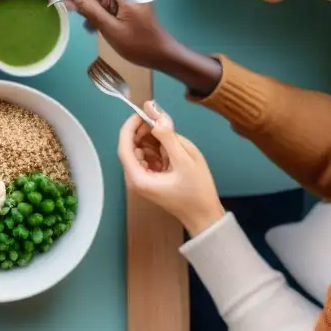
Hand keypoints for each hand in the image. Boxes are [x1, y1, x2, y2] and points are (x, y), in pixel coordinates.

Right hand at [58, 0, 176, 68]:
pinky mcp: (123, 3)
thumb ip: (91, 11)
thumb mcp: (111, 29)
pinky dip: (93, 10)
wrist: (163, 55)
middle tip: (67, 12)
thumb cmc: (140, 45)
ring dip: (84, 4)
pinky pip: (102, 0)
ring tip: (83, 23)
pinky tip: (92, 25)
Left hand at [118, 103, 224, 236]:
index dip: (130, 127)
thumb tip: (154, 113)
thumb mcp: (186, 160)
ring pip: (140, 151)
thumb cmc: (197, 191)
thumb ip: (168, 136)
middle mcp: (134, 179)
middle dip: (143, 132)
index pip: (124, 146)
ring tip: (170, 139)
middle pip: (131, 148)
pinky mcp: (150, 179)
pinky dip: (156, 150)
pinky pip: (148, 159)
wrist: (206, 217)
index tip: (141, 113)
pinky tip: (170, 151)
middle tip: (159, 122)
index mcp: (138, 178)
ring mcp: (142, 180)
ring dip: (151, 141)